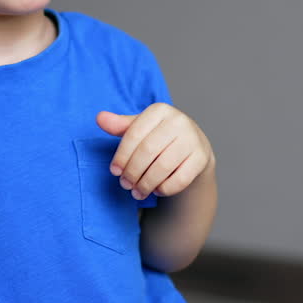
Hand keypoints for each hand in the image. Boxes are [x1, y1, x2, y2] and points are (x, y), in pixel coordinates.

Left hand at [96, 104, 213, 200]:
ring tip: (136, 192)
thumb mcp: (140, 128)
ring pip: (163, 167)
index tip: (114, 171)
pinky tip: (156, 190)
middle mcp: (179, 121)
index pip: (134, 135)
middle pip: (147, 151)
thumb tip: (99, 118)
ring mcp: (193, 139)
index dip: (121, 156)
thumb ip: (119, 125)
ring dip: (146, 184)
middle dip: (132, 172)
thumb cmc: (159, 137)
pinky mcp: (202, 158)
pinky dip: (164, 189)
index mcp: (160, 110)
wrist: (193, 148)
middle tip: (125, 185)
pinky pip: (179, 179)